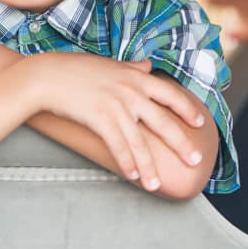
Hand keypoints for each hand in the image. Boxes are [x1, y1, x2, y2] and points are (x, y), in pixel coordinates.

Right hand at [28, 54, 206, 191]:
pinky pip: (118, 146)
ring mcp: (117, 105)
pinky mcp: (100, 118)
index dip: (187, 109)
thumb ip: (132, 67)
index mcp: (136, 76)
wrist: (48, 76)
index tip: (199, 123)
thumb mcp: (110, 64)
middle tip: (195, 161)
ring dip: (149, 166)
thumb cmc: (76, 69)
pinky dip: (127, 163)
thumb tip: (148, 65)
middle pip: (164, 121)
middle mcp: (131, 90)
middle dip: (181, 144)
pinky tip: (133, 176)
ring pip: (140, 142)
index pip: (170, 94)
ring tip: (156, 184)